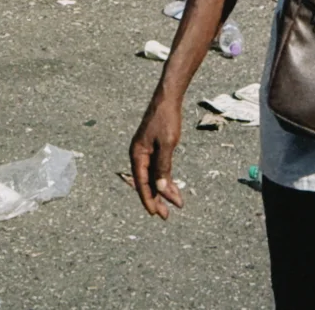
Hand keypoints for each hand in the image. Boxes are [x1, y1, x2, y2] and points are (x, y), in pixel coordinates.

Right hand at [130, 92, 184, 220]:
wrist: (168, 98)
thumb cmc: (166, 119)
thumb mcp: (167, 144)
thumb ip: (163, 167)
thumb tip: (161, 189)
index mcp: (137, 154)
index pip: (141, 183)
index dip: (148, 200)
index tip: (155, 213)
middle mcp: (139, 155)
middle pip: (147, 183)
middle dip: (157, 199)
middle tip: (166, 216)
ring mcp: (146, 152)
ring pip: (154, 177)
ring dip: (164, 190)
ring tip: (176, 203)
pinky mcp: (153, 148)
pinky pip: (158, 168)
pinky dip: (166, 178)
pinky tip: (173, 187)